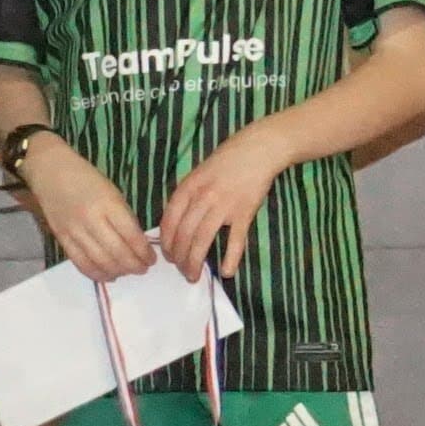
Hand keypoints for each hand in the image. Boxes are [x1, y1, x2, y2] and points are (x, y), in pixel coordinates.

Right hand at [24, 139, 152, 281]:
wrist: (50, 170)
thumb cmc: (86, 178)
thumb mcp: (113, 191)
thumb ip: (124, 217)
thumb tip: (137, 243)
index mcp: (109, 204)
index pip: (131, 236)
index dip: (144, 252)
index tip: (151, 259)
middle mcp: (92, 219)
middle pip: (117, 252)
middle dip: (134, 265)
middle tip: (143, 269)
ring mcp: (75, 231)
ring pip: (100, 261)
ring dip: (118, 271)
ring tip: (127, 272)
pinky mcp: (62, 239)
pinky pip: (81, 263)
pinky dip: (97, 274)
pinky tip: (108, 275)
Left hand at [160, 122, 286, 280]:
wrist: (258, 149)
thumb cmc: (227, 160)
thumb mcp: (198, 172)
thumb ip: (186, 195)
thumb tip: (174, 221)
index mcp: (188, 187)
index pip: (169, 221)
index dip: (166, 242)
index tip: (167, 255)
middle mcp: (202, 197)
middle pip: (183, 234)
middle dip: (178, 258)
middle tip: (180, 270)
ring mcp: (223, 206)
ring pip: (202, 241)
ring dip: (195, 262)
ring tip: (193, 276)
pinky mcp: (244, 213)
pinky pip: (236, 241)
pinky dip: (231, 258)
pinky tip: (227, 272)